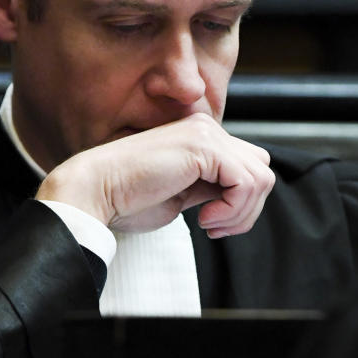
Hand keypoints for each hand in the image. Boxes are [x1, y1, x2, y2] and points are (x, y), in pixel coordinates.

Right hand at [36, 112, 274, 236]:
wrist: (96, 191)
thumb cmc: (127, 199)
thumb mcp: (181, 194)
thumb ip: (209, 189)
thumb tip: (237, 199)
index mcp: (200, 139)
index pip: (248, 168)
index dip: (240, 204)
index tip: (211, 225)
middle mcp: (207, 129)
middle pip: (261, 170)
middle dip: (247, 210)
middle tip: (215, 228)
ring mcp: (206, 134)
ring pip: (260, 179)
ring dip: (240, 213)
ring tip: (209, 224)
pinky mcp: (204, 148)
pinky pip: (246, 183)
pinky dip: (232, 209)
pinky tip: (204, 218)